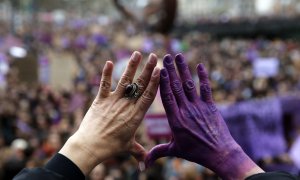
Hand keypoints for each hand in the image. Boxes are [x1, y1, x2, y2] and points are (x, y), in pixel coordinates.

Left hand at [59, 51, 159, 173]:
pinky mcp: (100, 100)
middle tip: (154, 56)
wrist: (90, 146)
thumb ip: (139, 153)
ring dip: (131, 66)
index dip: (155, 82)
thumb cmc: (111, 147)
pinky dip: (106, 73)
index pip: (149, 95)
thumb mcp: (128, 148)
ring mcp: (113, 101)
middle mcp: (127, 105)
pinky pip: (104, 84)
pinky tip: (109, 62)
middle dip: (148, 69)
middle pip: (140, 84)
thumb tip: (146, 166)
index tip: (160, 70)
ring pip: (125, 80)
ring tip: (137, 53)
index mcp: (136, 115)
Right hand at [145, 54, 262, 179]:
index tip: (159, 69)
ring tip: (178, 56)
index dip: (163, 81)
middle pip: (176, 87)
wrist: (219, 154)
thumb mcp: (175, 151)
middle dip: (171, 70)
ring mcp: (199, 107)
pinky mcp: (210, 106)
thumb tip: (143, 163)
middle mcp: (186, 110)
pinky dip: (203, 77)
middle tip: (166, 56)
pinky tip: (200, 65)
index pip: (167, 97)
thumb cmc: (195, 152)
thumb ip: (158, 152)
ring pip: (189, 85)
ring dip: (184, 69)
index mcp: (175, 120)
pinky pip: (206, 89)